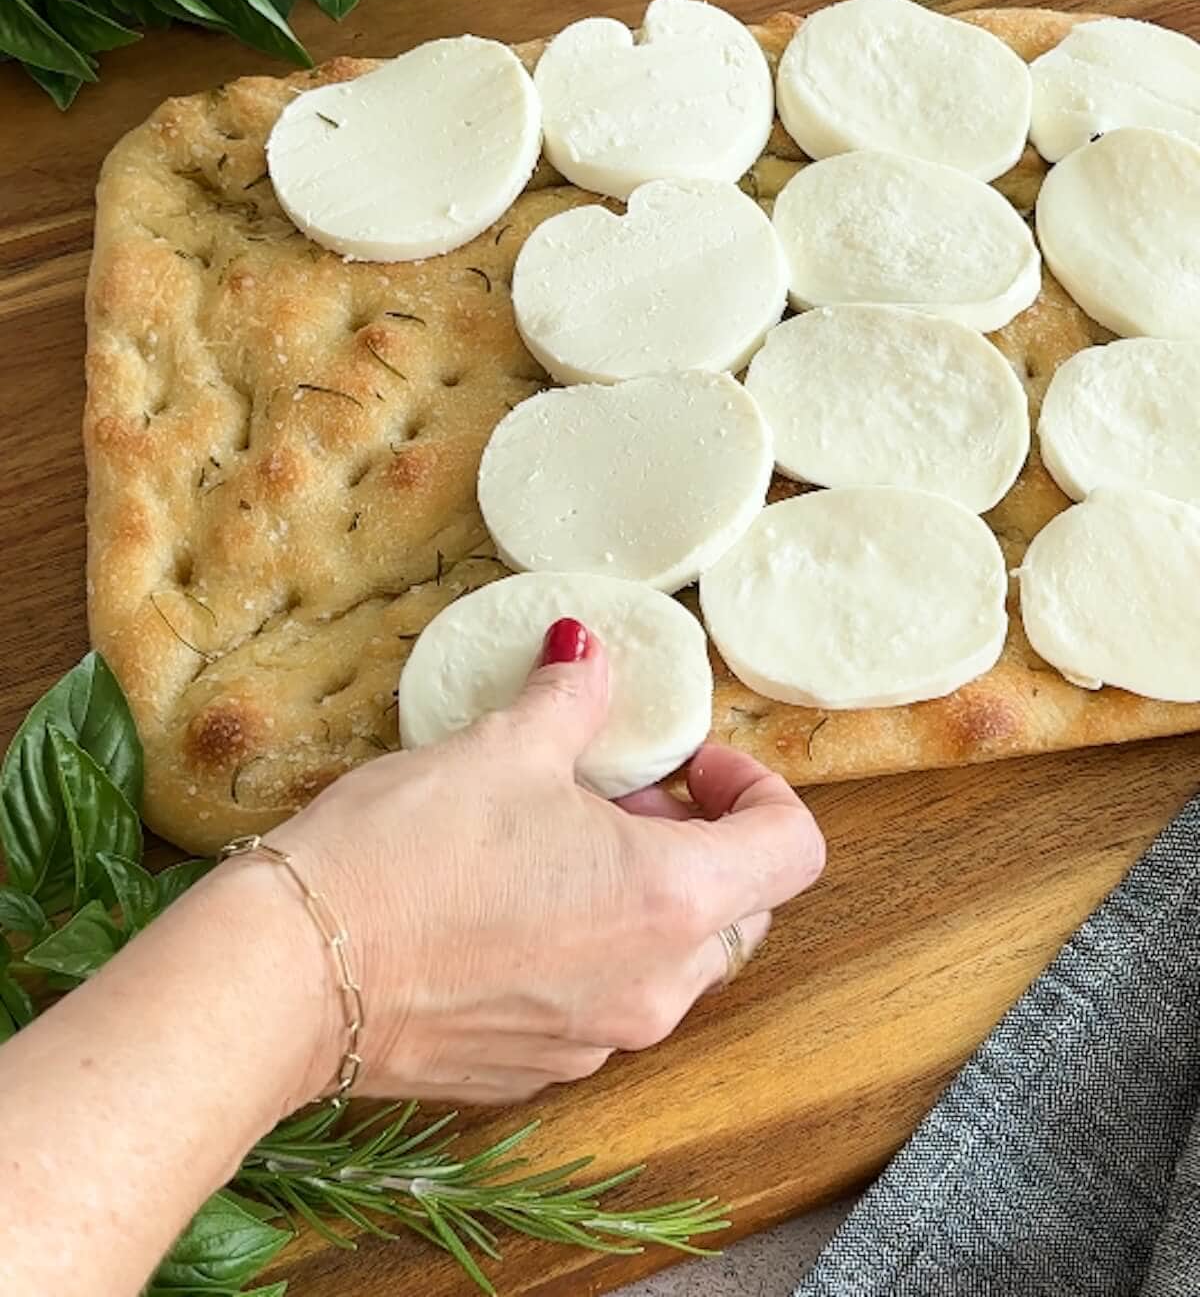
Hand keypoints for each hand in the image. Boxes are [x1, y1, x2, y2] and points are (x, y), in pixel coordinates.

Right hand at [266, 619, 825, 1106]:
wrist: (291, 976)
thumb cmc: (404, 854)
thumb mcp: (501, 750)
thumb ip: (571, 698)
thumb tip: (587, 653)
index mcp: (672, 901)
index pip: (792, 848)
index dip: (757, 789)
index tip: (688, 763)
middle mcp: (653, 988)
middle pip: (739, 910)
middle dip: (696, 843)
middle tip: (619, 796)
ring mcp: (596, 1041)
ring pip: (671, 963)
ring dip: (643, 899)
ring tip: (556, 845)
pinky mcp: (536, 1071)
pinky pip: (602, 1005)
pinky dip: (589, 953)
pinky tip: (508, 909)